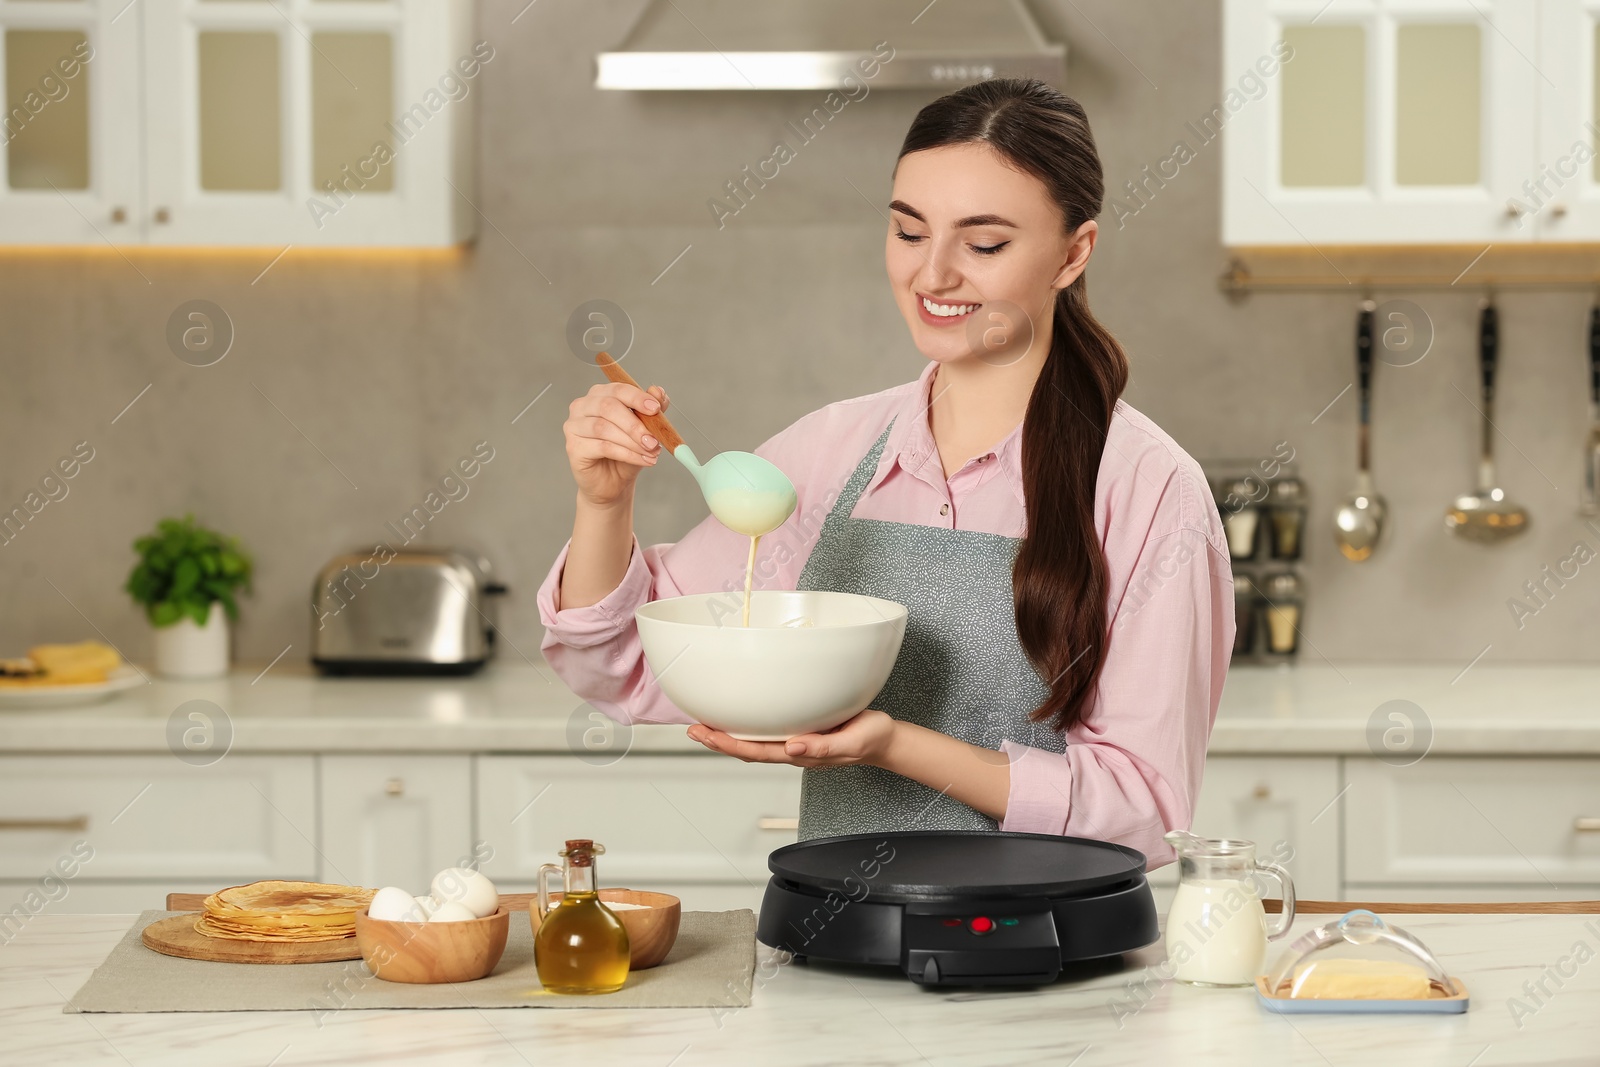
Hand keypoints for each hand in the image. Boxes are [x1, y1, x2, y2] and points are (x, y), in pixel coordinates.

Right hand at [563, 382, 669, 507]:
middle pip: (608, 407)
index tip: (656, 410)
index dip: (637, 398)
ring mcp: (573, 426)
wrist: (613, 483)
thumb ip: (652, 410)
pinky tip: (642, 460)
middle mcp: (582, 406)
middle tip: (654, 440)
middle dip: (635, 425)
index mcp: (599, 394)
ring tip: (651, 452)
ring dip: (632, 442)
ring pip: (604, 428)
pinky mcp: (573, 447)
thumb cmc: (627, 452)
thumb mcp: (644, 430)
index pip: (618, 389)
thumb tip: (658, 392)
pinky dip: (627, 454)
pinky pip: (602, 447)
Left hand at [685, 709, 897, 767]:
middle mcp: (791, 748)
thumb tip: (792, 746)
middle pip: (746, 748)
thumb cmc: (869, 739)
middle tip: (692, 729)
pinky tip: (739, 714)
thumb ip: (823, 746)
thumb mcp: (851, 742)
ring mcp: (794, 740)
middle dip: (717, 740)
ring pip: (753, 740)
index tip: (704, 734)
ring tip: (705, 723)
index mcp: (799, 753)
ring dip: (727, 733)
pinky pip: (767, 729)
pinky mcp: (800, 728)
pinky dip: (747, 724)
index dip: (726, 743)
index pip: (755, 751)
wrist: (883, 738)